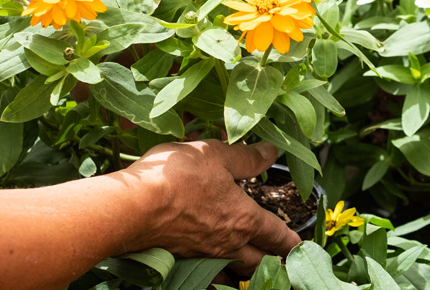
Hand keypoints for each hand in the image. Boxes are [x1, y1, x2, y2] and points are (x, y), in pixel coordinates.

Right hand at [120, 140, 301, 270]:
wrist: (130, 207)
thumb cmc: (176, 176)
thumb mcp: (215, 154)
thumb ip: (246, 158)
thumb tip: (271, 153)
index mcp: (244, 219)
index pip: (276, 235)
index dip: (290, 240)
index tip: (299, 246)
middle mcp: (228, 244)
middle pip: (258, 261)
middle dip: (272, 260)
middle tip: (281, 259)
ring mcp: (202, 255)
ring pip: (233, 272)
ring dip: (245, 270)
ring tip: (251, 266)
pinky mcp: (180, 260)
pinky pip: (206, 278)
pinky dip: (215, 279)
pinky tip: (213, 274)